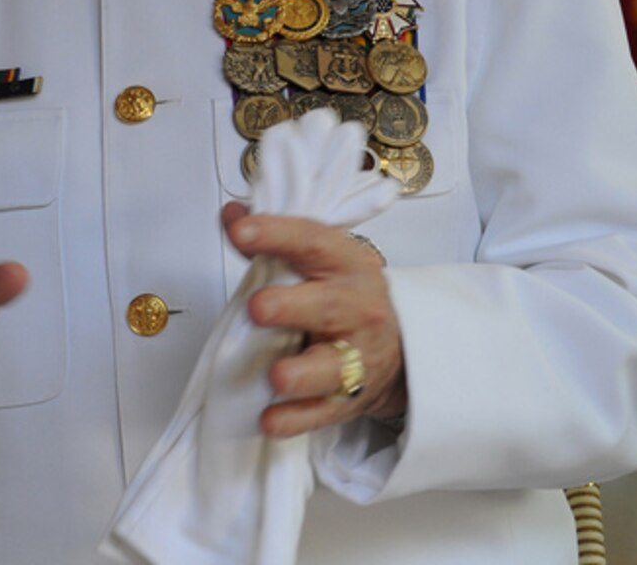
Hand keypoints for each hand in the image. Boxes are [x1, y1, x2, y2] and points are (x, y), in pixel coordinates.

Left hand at [222, 201, 405, 436]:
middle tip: (258, 307)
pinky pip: (322, 413)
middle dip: (291, 308)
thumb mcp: (323, 259)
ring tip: (276, 376)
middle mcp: (356, 309)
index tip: (240, 230)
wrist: (404, 345)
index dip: (276, 234)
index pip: (313, 242)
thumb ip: (275, 240)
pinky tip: (270, 420)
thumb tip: (232, 216)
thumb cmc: (348, 295)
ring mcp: (356, 357)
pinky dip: (295, 419)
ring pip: (332, 368)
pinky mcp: (350, 399)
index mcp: (347, 265)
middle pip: (327, 307)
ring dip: (300, 373)